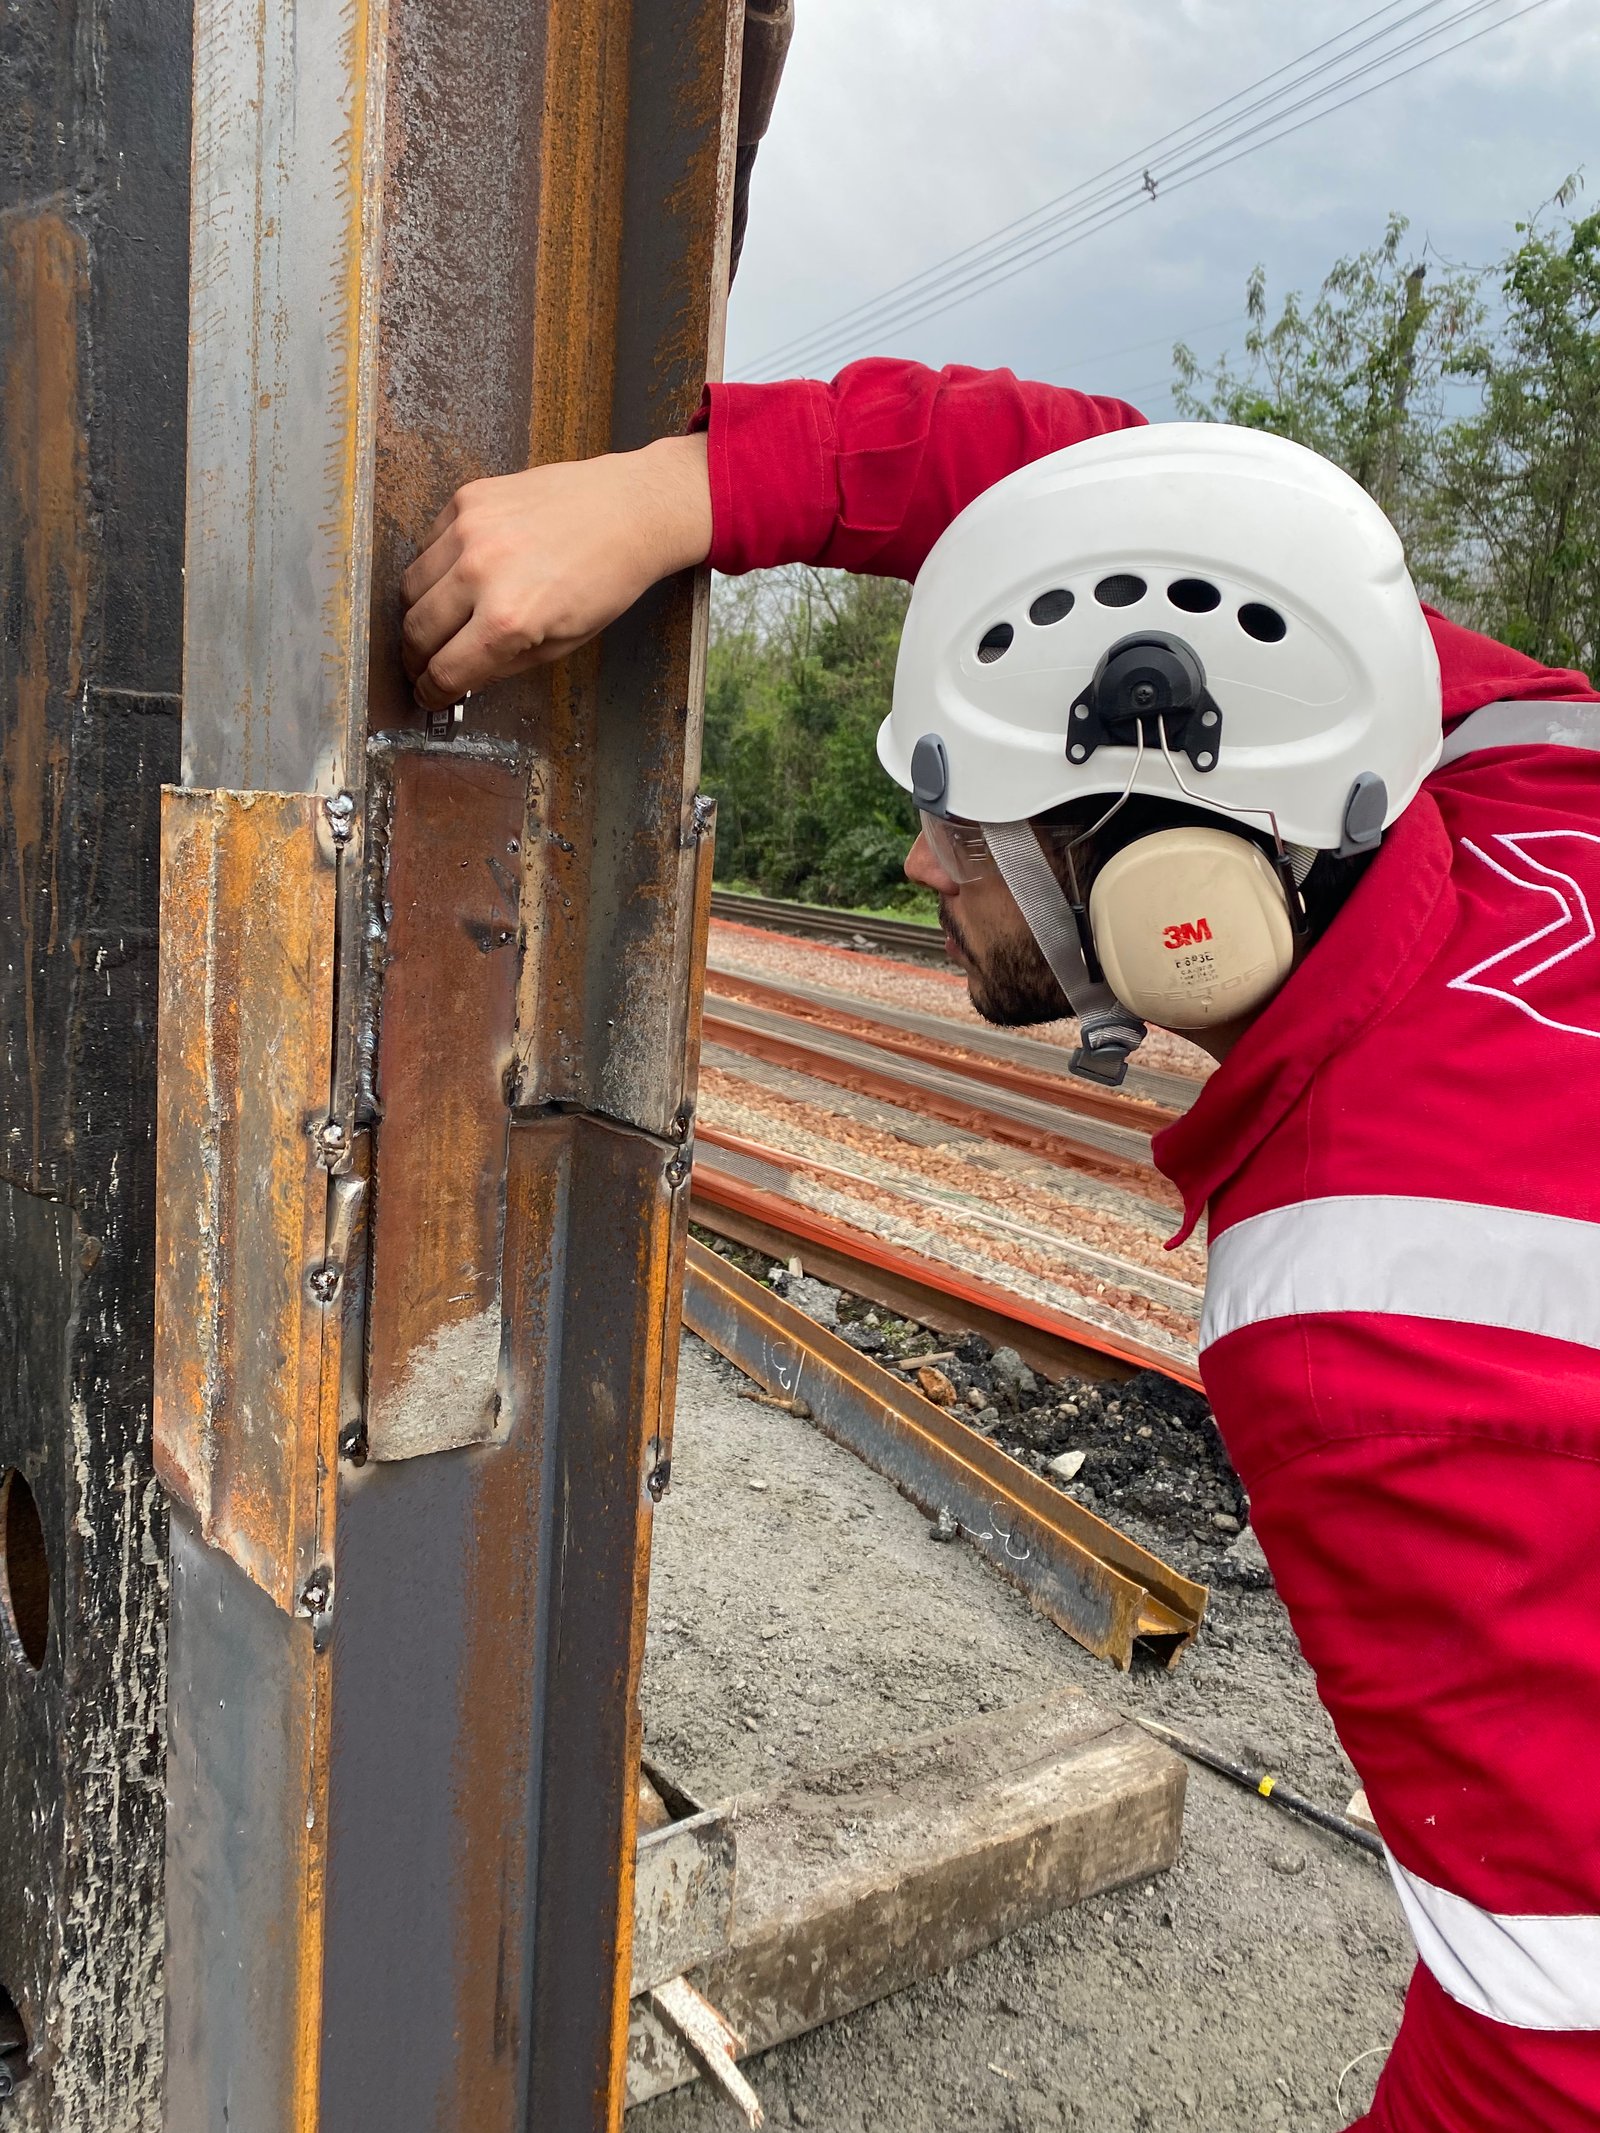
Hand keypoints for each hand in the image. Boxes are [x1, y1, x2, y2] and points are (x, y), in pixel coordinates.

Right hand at [399, 433, 712, 711]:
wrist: (627, 511)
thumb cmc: (607, 578)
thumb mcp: (564, 642)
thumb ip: (505, 663)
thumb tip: (463, 676)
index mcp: (509, 619)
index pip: (444, 670)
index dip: (433, 692)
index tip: (429, 695)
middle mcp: (480, 572)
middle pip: (416, 631)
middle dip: (416, 658)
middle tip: (424, 664)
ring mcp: (469, 531)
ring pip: (411, 587)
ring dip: (418, 613)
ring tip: (437, 623)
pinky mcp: (467, 499)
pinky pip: (429, 545)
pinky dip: (435, 568)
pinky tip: (458, 578)